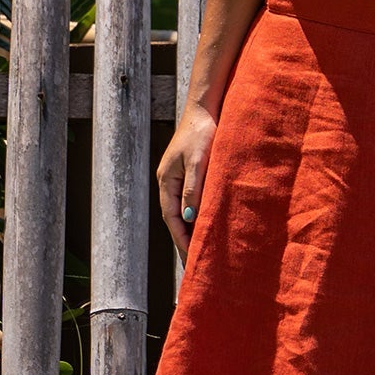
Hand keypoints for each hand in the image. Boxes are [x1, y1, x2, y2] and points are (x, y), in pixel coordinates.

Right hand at [157, 104, 217, 260]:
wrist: (206, 108)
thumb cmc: (202, 133)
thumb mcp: (198, 162)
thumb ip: (193, 189)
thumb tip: (189, 217)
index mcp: (167, 181)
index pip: (172, 218)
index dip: (182, 239)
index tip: (192, 258)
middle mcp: (170, 182)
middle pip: (175, 219)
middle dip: (184, 242)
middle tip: (194, 266)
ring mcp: (179, 178)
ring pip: (183, 211)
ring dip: (190, 231)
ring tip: (200, 253)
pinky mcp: (190, 174)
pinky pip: (191, 202)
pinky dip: (197, 217)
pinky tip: (207, 227)